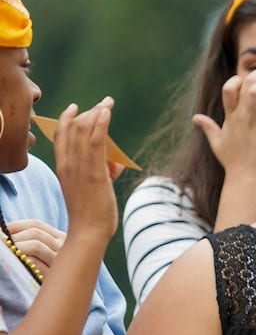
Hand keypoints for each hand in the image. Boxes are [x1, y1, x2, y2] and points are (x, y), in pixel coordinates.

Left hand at [4, 218, 63, 276]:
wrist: (63, 302)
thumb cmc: (49, 278)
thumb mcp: (45, 256)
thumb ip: (32, 243)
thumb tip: (4, 233)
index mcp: (62, 240)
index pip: (36, 225)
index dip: (15, 226)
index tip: (1, 232)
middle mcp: (66, 249)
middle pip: (35, 233)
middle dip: (12, 236)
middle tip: (0, 243)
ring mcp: (62, 263)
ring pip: (35, 245)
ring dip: (15, 246)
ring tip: (5, 253)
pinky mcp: (55, 276)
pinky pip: (34, 262)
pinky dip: (20, 259)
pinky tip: (13, 264)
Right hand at [54, 98, 118, 241]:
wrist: (89, 231)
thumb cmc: (92, 214)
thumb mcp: (94, 189)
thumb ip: (102, 173)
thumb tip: (115, 165)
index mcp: (63, 167)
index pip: (61, 136)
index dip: (67, 118)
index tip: (76, 107)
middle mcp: (68, 164)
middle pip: (73, 129)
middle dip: (88, 112)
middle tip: (103, 103)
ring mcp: (79, 167)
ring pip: (84, 131)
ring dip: (97, 113)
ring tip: (107, 103)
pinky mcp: (94, 172)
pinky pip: (95, 141)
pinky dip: (100, 124)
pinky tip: (106, 112)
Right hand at [192, 68, 255, 180]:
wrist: (244, 177)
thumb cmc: (232, 161)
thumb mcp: (216, 143)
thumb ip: (208, 127)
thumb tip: (195, 118)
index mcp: (230, 117)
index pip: (228, 88)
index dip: (237, 79)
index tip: (247, 81)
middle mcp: (240, 117)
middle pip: (245, 85)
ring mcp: (253, 123)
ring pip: (255, 93)